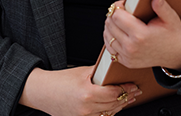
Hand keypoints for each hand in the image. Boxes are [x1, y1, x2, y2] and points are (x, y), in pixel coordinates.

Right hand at [19, 65, 141, 115]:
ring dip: (121, 105)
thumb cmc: (61, 80)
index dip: (126, 89)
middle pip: (114, 104)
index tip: (134, 85)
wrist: (44, 92)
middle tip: (136, 91)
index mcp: (88, 93)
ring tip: (129, 98)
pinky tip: (115, 106)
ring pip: (109, 112)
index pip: (114, 93)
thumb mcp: (82, 71)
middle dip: (127, 97)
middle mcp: (87, 107)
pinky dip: (110, 111)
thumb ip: (99, 72)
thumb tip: (114, 68)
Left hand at [104, 0, 180, 71]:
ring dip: (111, 26)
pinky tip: (118, 32)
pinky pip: (109, 48)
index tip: (124, 4)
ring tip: (120, 21)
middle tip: (122, 11)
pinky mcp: (126, 61)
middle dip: (113, 15)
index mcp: (141, 35)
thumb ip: (162, 7)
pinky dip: (111, 38)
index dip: (118, 7)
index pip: (117, 16)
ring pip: (107, 35)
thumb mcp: (171, 18)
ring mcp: (128, 56)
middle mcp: (132, 47)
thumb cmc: (172, 35)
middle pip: (109, 25)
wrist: (176, 54)